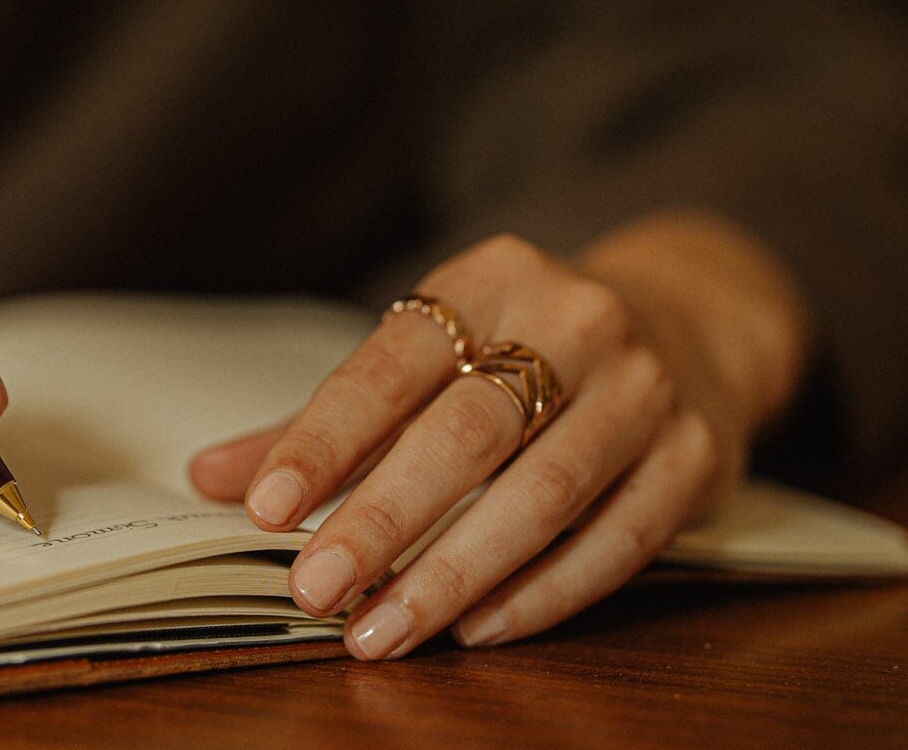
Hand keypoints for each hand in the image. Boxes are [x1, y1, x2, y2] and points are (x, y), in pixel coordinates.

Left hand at [187, 213, 809, 656]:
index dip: (327, 438)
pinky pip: (619, 539)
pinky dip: (544, 592)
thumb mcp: (433, 352)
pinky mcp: (697, 456)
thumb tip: (210, 477)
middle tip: (317, 589)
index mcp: (490, 278)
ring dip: (455, 573)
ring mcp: (646, 388)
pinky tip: (478, 627)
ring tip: (384, 629)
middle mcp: (575, 319)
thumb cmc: (527, 347)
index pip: (393, 361)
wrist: (692, 318)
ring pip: (544, 491)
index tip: (267, 509)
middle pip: (468, 431)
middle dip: (384, 517)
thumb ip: (327, 421)